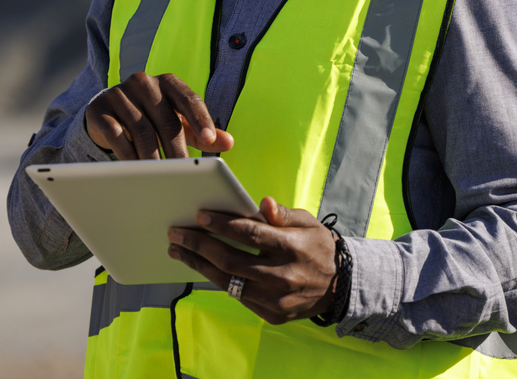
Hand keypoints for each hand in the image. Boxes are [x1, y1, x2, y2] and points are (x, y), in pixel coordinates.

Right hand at [84, 72, 233, 159]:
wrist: (107, 112)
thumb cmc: (152, 118)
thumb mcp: (178, 122)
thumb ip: (203, 132)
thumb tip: (228, 143)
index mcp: (169, 82)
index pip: (189, 100)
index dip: (201, 121)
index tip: (210, 142)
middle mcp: (145, 82)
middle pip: (166, 120)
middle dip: (177, 149)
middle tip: (185, 173)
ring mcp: (120, 93)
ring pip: (142, 129)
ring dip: (152, 157)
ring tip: (161, 176)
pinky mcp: (100, 108)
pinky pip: (116, 133)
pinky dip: (127, 153)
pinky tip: (136, 168)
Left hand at [168, 196, 337, 324]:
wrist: (339, 285)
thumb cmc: (318, 247)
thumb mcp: (308, 223)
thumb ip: (283, 214)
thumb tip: (263, 203)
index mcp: (293, 248)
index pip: (250, 234)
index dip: (222, 224)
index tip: (200, 215)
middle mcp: (283, 276)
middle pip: (231, 260)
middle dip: (199, 245)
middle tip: (177, 234)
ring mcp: (276, 299)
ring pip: (228, 282)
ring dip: (199, 265)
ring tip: (179, 252)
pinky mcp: (271, 314)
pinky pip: (237, 296)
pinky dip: (217, 280)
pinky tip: (203, 267)